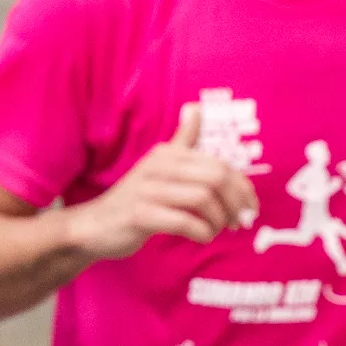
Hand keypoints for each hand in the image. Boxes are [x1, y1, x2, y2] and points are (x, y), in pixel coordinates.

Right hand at [61, 102, 261, 260]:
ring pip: (203, 198)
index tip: (250, 207)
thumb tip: (195, 108)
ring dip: (218, 220)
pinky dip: (201, 232)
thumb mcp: (160, 166)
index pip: (220, 166)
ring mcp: (148, 189)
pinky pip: (184, 221)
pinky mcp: (140, 214)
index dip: (243, 188)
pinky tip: (202, 237)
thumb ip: (182, 142)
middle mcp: (159, 166)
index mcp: (169, 154)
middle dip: (236, 204)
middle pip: (216, 179)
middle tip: (239, 222)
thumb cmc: (137, 198)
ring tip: (216, 229)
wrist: (95, 225)